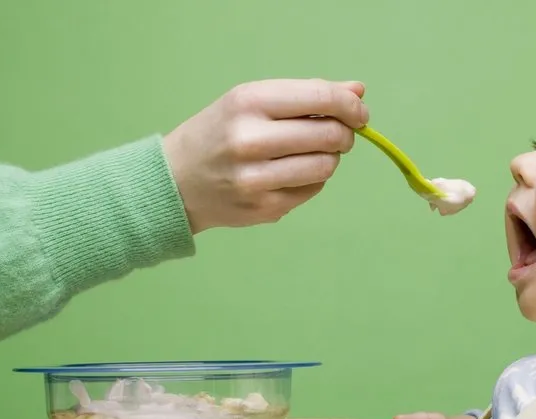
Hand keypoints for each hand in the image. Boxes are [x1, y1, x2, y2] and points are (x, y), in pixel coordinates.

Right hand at [162, 78, 368, 232]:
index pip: (321, 99)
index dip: (351, 106)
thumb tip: (359, 91)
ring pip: (326, 166)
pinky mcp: (265, 208)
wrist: (176, 180)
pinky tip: (291, 173)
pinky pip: (313, 190)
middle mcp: (250, 139)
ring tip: (312, 153)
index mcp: (249, 102)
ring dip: (330, 158)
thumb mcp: (253, 101)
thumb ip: (308, 95)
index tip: (360, 113)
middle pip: (330, 136)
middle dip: (345, 134)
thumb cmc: (220, 132)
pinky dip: (312, 180)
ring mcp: (257, 178)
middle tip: (338, 134)